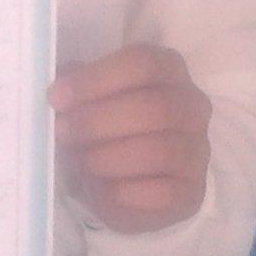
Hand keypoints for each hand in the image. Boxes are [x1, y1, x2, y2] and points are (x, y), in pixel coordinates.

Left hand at [48, 43, 210, 232]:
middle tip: (62, 132)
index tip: (57, 97)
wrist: (128, 189)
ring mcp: (198, 150)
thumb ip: (77, 87)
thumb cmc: (106, 134)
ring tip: (80, 162)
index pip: (142, 63)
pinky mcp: (192, 191)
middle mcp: (193, 106)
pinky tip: (100, 188)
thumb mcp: (89, 101)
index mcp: (169, 71)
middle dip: (96, 121)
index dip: (96, 79)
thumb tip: (61, 83)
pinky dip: (119, 191)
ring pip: (157, 151)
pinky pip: (158, 192)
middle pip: (153, 107)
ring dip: (106, 158)